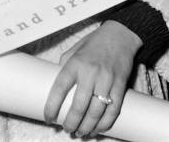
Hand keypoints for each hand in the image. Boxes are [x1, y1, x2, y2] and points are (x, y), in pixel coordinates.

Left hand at [44, 21, 141, 137]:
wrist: (119, 36)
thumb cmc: (93, 43)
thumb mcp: (74, 50)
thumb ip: (65, 66)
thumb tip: (57, 84)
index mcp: (75, 63)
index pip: (60, 87)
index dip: (52, 105)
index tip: (48, 117)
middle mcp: (90, 72)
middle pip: (79, 105)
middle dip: (71, 122)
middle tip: (66, 129)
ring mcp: (107, 80)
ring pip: (96, 112)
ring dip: (87, 127)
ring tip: (80, 133)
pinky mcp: (120, 86)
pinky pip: (113, 110)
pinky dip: (105, 124)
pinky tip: (98, 129)